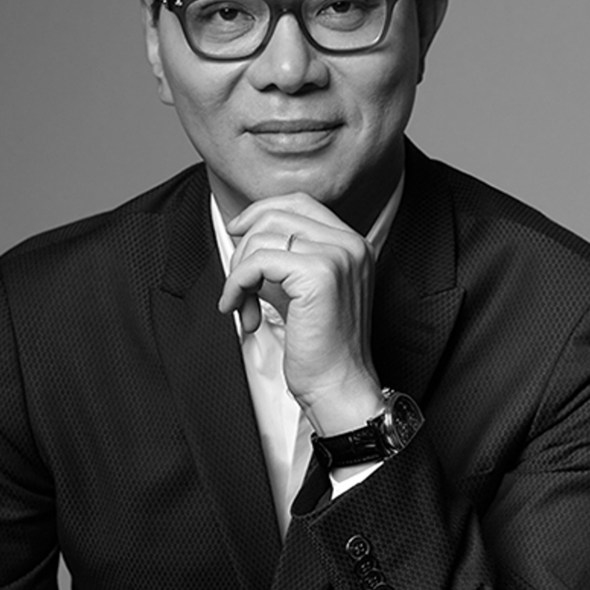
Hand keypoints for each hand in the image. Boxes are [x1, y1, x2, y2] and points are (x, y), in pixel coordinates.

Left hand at [218, 193, 383, 434]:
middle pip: (277, 213)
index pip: (299, 202)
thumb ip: (283, 260)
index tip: (237, 232)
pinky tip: (239, 310)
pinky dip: (237, 284)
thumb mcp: (301, 291)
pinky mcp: (318, 275)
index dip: (261, 212)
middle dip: (244, 246)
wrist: (339, 387)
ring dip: (239, 271)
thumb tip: (246, 236)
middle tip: (237, 283)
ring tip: (242, 305)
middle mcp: (350, 244)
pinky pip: (258, 262)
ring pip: (263, 237)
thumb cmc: (320, 348)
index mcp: (352, 244)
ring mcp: (337, 256)